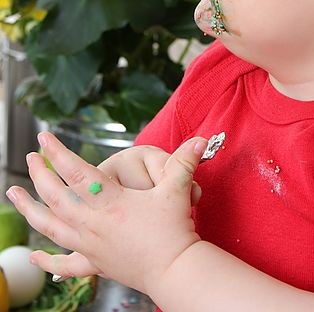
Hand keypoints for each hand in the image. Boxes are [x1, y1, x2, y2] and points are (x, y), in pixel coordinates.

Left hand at [5, 131, 207, 295]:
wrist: (174, 270)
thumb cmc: (174, 230)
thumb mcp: (177, 191)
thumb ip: (184, 161)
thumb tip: (201, 138)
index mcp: (109, 202)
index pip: (76, 172)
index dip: (58, 153)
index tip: (44, 137)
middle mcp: (92, 223)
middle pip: (56, 197)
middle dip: (40, 175)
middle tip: (30, 158)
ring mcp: (90, 245)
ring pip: (50, 227)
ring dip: (30, 210)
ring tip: (14, 194)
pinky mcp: (95, 264)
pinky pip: (65, 264)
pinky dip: (47, 261)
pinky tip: (33, 257)